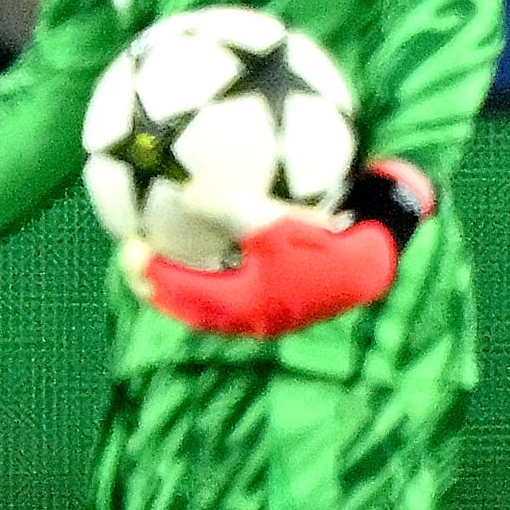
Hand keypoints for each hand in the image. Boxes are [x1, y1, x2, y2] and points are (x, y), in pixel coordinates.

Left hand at [125, 158, 430, 339]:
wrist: (380, 261)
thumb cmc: (327, 241)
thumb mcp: (272, 220)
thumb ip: (226, 207)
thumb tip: (184, 192)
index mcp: (239, 307)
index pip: (178, 296)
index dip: (146, 274)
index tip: (129, 247)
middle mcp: (250, 318)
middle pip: (189, 306)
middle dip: (158, 283)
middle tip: (136, 254)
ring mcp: (270, 312)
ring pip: (213, 301)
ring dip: (188, 281)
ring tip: (172, 253)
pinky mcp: (289, 298)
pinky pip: (242, 286)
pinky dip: (223, 268)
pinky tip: (229, 237)